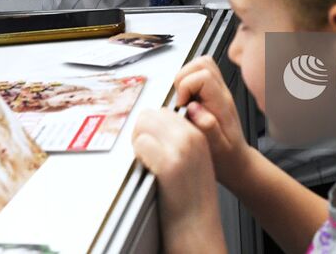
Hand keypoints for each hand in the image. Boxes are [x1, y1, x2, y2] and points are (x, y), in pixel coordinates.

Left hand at [133, 109, 226, 253]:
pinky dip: (138, 155)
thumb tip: (155, 126)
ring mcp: (181, 149)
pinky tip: (147, 167)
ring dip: (138, 142)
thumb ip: (179, 139)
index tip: (150, 140)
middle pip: (150, 115)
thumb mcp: (195, 159)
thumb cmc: (192, 195)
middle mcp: (191, 137)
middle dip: (142, 131)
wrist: (197, 223)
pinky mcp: (169, 163)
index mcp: (198, 134)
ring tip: (146, 160)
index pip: (164, 111)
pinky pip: (141, 144)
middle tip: (145, 151)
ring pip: (143, 126)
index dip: (151, 126)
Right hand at [171, 58, 251, 187]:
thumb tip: (193, 107)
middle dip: (183, 78)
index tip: (181, 105)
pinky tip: (187, 100)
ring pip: (201, 65)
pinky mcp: (213, 93)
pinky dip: (189, 82)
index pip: (203, 76)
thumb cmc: (226, 158)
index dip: (185, 87)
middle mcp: (221, 93)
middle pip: (202, 63)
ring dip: (185, 78)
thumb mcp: (217, 148)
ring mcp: (218, 91)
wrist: (237, 163)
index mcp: (221, 103)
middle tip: (180, 100)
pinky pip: (200, 74)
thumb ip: (207, 126)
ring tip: (183, 99)